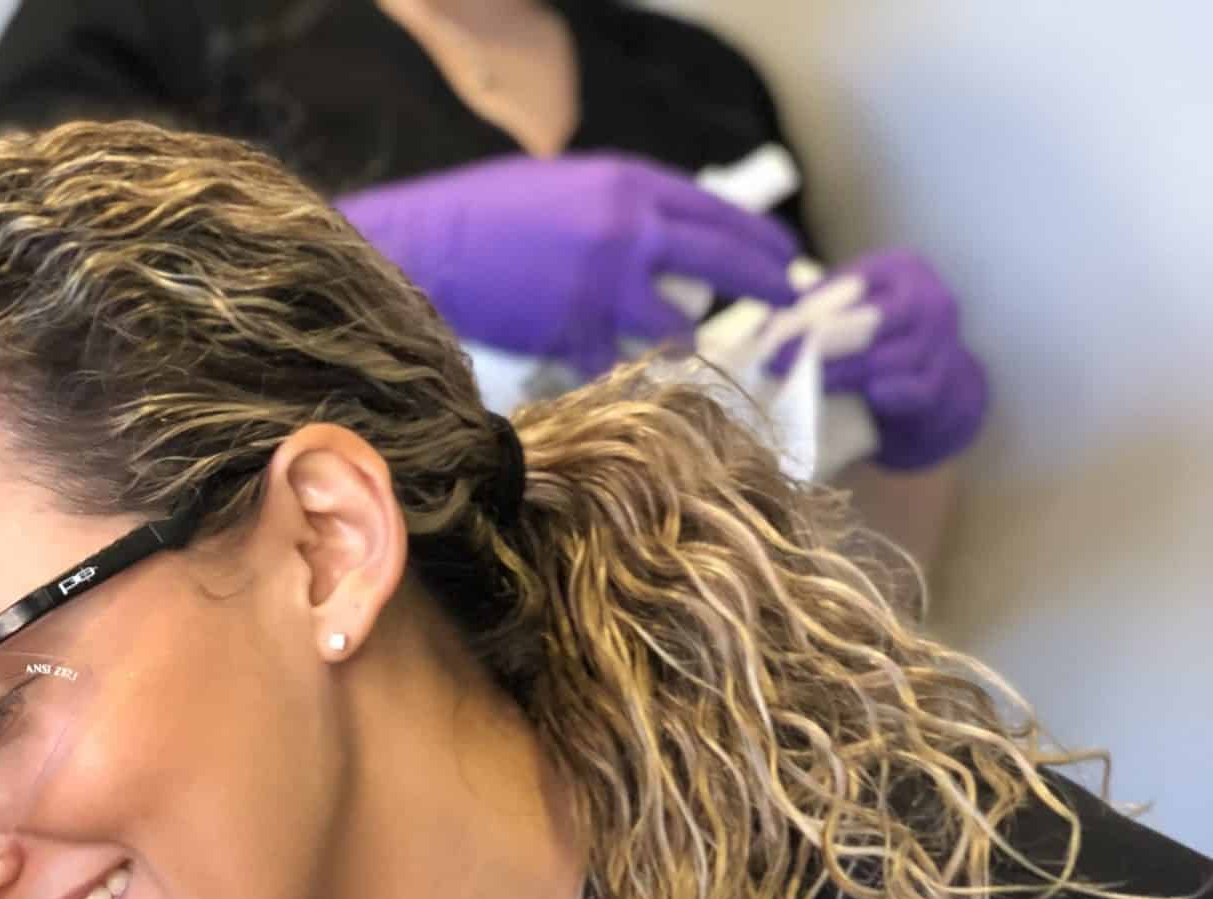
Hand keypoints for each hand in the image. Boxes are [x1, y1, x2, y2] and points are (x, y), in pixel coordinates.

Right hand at [338, 151, 797, 380]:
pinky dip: (620, 374)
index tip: (786, 254)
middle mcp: (629, 231)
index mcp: (629, 185)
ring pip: (673, 324)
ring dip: (691, 341)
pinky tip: (627, 386)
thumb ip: (624, 208)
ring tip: (703, 354)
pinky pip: (615, 364)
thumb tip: (667, 238)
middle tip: (791, 300)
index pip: (714, 210)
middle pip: (717, 259)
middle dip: (761, 281)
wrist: (434, 243)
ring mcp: (605, 286)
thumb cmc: (491, 212)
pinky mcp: (574, 333)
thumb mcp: (572, 186)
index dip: (755, 236)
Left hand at [780, 248, 987, 470]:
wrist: (938, 379)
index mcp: (904, 270)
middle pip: (870, 323)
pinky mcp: (939, 383)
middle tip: (777, 364)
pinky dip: (881, 396)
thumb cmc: (882, 337)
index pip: (855, 285)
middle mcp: (929, 300)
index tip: (773, 334)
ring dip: (839, 376)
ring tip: (800, 387)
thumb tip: (767, 324)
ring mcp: (940, 342)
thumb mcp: (857, 306)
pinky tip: (858, 398)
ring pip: (884, 361)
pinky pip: (909, 393)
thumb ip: (821, 305)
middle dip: (819, 345)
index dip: (813, 310)